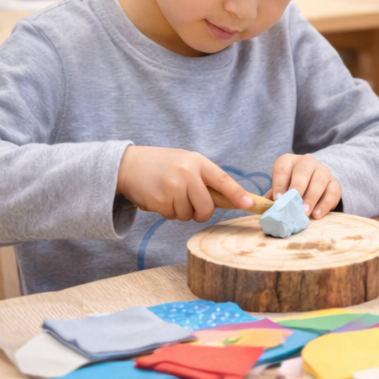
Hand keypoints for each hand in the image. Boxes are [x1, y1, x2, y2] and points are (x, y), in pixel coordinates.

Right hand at [116, 146, 251, 221]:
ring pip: (189, 214)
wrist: (129, 164)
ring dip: (181, 210)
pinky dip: (168, 211)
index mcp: (197, 162)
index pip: (222, 180)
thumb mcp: (187, 162)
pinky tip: (160, 197)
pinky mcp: (159, 200)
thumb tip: (230, 199)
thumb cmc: (163, 165)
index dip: (237, 193)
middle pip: (207, 207)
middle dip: (202, 212)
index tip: (249, 203)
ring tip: (170, 194)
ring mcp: (173, 187)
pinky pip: (173, 216)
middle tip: (192, 205)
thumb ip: (205, 178)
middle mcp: (187, 174)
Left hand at [267, 154, 340, 219]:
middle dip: (297, 189)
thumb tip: (267, 210)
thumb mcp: (279, 188)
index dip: (279, 184)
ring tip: (305, 212)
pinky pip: (333, 191)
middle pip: (303, 171)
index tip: (277, 199)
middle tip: (293, 206)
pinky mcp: (334, 182)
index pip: (283, 169)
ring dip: (311, 197)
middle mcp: (306, 162)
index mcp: (288, 161)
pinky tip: (317, 214)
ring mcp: (322, 171)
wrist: (311, 182)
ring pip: (319, 181)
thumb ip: (274, 197)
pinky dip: (325, 204)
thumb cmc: (289, 188)